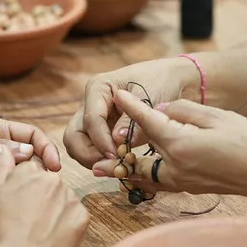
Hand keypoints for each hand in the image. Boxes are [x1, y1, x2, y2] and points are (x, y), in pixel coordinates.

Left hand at [0, 117, 60, 202]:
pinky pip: (0, 191)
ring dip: (14, 186)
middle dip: (32, 172)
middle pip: (27, 158)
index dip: (45, 148)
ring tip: (9, 194)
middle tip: (36, 186)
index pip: (31, 135)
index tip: (55, 166)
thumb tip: (29, 153)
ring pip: (15, 177)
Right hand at [0, 145, 89, 246]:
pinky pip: (76, 216)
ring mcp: (71, 198)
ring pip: (64, 199)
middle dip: (42, 197)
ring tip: (40, 229)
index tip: (19, 204)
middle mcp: (55, 179)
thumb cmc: (1, 229)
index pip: (33, 171)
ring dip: (56, 209)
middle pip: (50, 184)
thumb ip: (1, 167)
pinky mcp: (83, 217)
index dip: (24, 188)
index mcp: (32, 171)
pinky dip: (67, 224)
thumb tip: (4, 147)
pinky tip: (53, 236)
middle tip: (29, 218)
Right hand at [63, 57, 198, 168]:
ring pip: (78, 146)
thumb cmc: (161, 81)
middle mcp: (90, 103)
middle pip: (73, 136)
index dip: (102, 141)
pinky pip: (91, 150)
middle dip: (88, 154)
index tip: (117, 156)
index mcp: (98, 87)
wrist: (172, 80)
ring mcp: (93, 118)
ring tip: (117, 166)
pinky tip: (120, 163)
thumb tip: (118, 141)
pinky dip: (101, 159)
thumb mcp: (149, 98)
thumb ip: (133, 121)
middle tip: (111, 165)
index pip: (91, 119)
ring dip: (93, 159)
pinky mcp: (101, 131)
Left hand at [92, 91, 246, 197]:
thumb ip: (185, 111)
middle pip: (133, 161)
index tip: (117, 93)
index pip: (147, 121)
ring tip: (107, 168)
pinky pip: (156, 183)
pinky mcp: (188, 189)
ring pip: (142, 177)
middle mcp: (174, 167)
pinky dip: (142, 178)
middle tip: (94, 154)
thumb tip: (164, 110)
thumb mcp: (216, 117)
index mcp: (180, 144)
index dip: (131, 106)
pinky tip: (138, 174)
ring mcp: (180, 182)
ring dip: (125, 171)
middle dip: (114, 156)